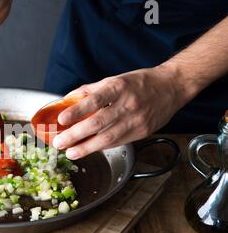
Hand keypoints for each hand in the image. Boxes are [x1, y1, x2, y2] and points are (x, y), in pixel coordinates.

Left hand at [52, 65, 193, 159]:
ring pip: (107, 139)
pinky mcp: (142, 132)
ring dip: (86, 148)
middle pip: (98, 123)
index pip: (94, 100)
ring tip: (70, 153)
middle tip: (59, 143)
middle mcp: (127, 104)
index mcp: (119, 88)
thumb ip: (90, 90)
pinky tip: (89, 149)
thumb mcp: (114, 79)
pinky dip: (101, 147)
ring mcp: (136, 120)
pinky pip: (118, 142)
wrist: (172, 87)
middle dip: (75, 135)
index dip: (77, 111)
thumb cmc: (140, 83)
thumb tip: (67, 99)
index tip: (61, 119)